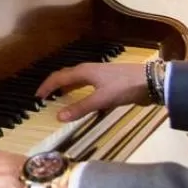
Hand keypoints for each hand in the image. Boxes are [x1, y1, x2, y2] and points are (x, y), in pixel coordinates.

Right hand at [35, 62, 149, 120]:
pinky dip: (78, 90)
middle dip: (54, 85)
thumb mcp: (102, 99)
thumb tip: (58, 117)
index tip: (37, 96)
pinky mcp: (108, 81)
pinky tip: (81, 98)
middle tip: (45, 97)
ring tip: (59, 97)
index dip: (47, 86)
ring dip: (66, 87)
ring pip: (77, 79)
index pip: (59, 77)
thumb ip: (81, 108)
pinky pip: (86, 84)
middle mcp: (89, 70)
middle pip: (66, 75)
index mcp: (84, 71)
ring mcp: (99, 75)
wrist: (151, 81)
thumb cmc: (124, 87)